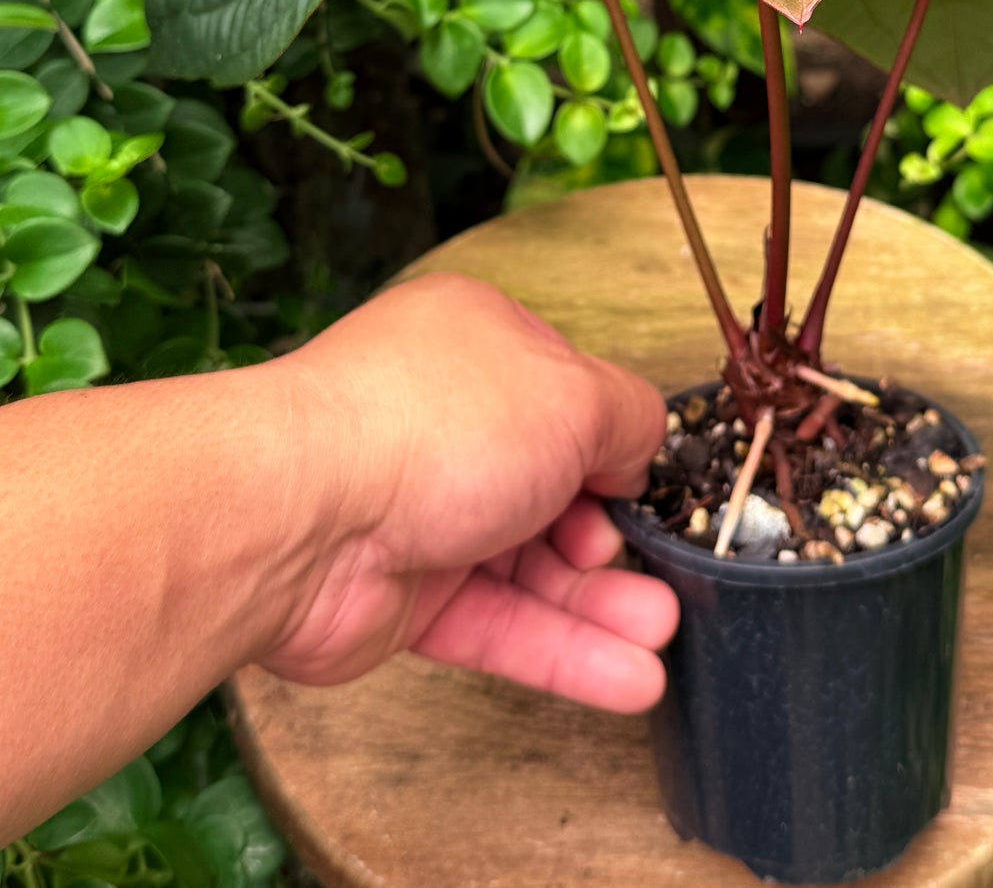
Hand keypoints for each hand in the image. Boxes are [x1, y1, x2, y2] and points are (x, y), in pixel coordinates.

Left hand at [262, 272, 677, 711]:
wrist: (298, 515)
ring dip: (600, 604)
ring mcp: (424, 512)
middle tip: (662, 571)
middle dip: (613, 536)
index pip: (566, 393)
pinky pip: (499, 625)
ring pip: (531, 565)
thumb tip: (640, 448)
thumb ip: (628, 417)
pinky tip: (627, 677)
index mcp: (479, 347)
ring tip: (661, 637)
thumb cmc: (426, 424)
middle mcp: (448, 424)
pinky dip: (563, 651)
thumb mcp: (572, 393)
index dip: (612, 443)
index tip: (649, 486)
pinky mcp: (406, 598)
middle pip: (553, 488)